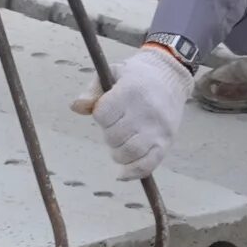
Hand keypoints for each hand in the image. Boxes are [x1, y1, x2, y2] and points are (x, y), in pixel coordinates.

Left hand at [71, 45, 191, 180]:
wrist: (170, 77)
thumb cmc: (135, 76)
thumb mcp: (111, 72)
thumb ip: (92, 91)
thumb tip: (76, 107)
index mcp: (130, 92)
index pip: (104, 115)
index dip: (100, 116)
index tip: (106, 111)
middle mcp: (146, 112)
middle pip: (115, 136)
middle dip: (108, 135)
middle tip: (114, 127)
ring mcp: (158, 129)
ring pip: (130, 152)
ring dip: (118, 154)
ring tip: (119, 144)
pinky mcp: (167, 142)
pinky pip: (149, 163)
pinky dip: (134, 172)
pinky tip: (123, 174)